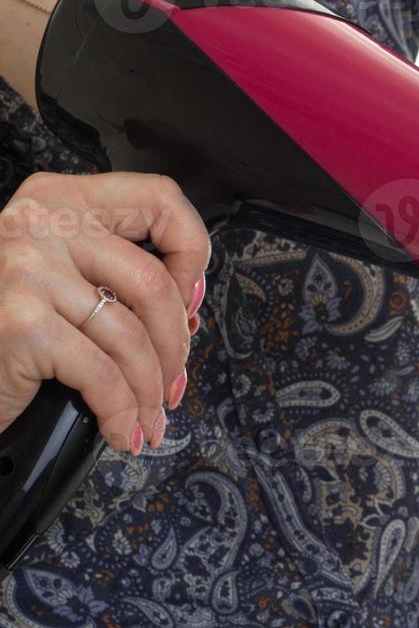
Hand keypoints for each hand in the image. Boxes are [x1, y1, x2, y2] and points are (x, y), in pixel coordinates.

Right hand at [0, 172, 210, 453]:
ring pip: (131, 333)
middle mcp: (42, 223)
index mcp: (61, 198)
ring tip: (148, 415)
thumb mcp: (59, 273)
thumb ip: (117, 274)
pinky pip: (101, 372)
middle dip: (174, 343)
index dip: (192, 252)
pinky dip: (121, 410)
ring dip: (150, 387)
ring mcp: (28, 270)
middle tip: (173, 380)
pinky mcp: (21, 323)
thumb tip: (188, 311)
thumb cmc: (3, 326)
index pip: (159, 198)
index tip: (190, 298)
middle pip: (152, 280)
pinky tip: (123, 429)